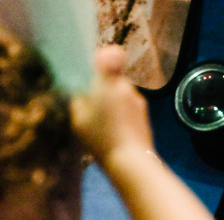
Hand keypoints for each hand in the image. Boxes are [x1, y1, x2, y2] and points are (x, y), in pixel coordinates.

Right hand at [70, 46, 153, 166]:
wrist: (130, 161)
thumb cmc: (101, 137)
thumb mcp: (78, 118)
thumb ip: (78, 98)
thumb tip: (80, 89)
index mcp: (109, 82)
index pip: (112, 54)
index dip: (104, 58)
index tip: (94, 70)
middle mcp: (126, 87)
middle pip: (114, 79)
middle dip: (104, 89)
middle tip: (93, 108)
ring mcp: (138, 102)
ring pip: (122, 95)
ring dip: (113, 105)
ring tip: (104, 125)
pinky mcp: (145, 117)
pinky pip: (129, 110)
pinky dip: (122, 117)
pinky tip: (114, 133)